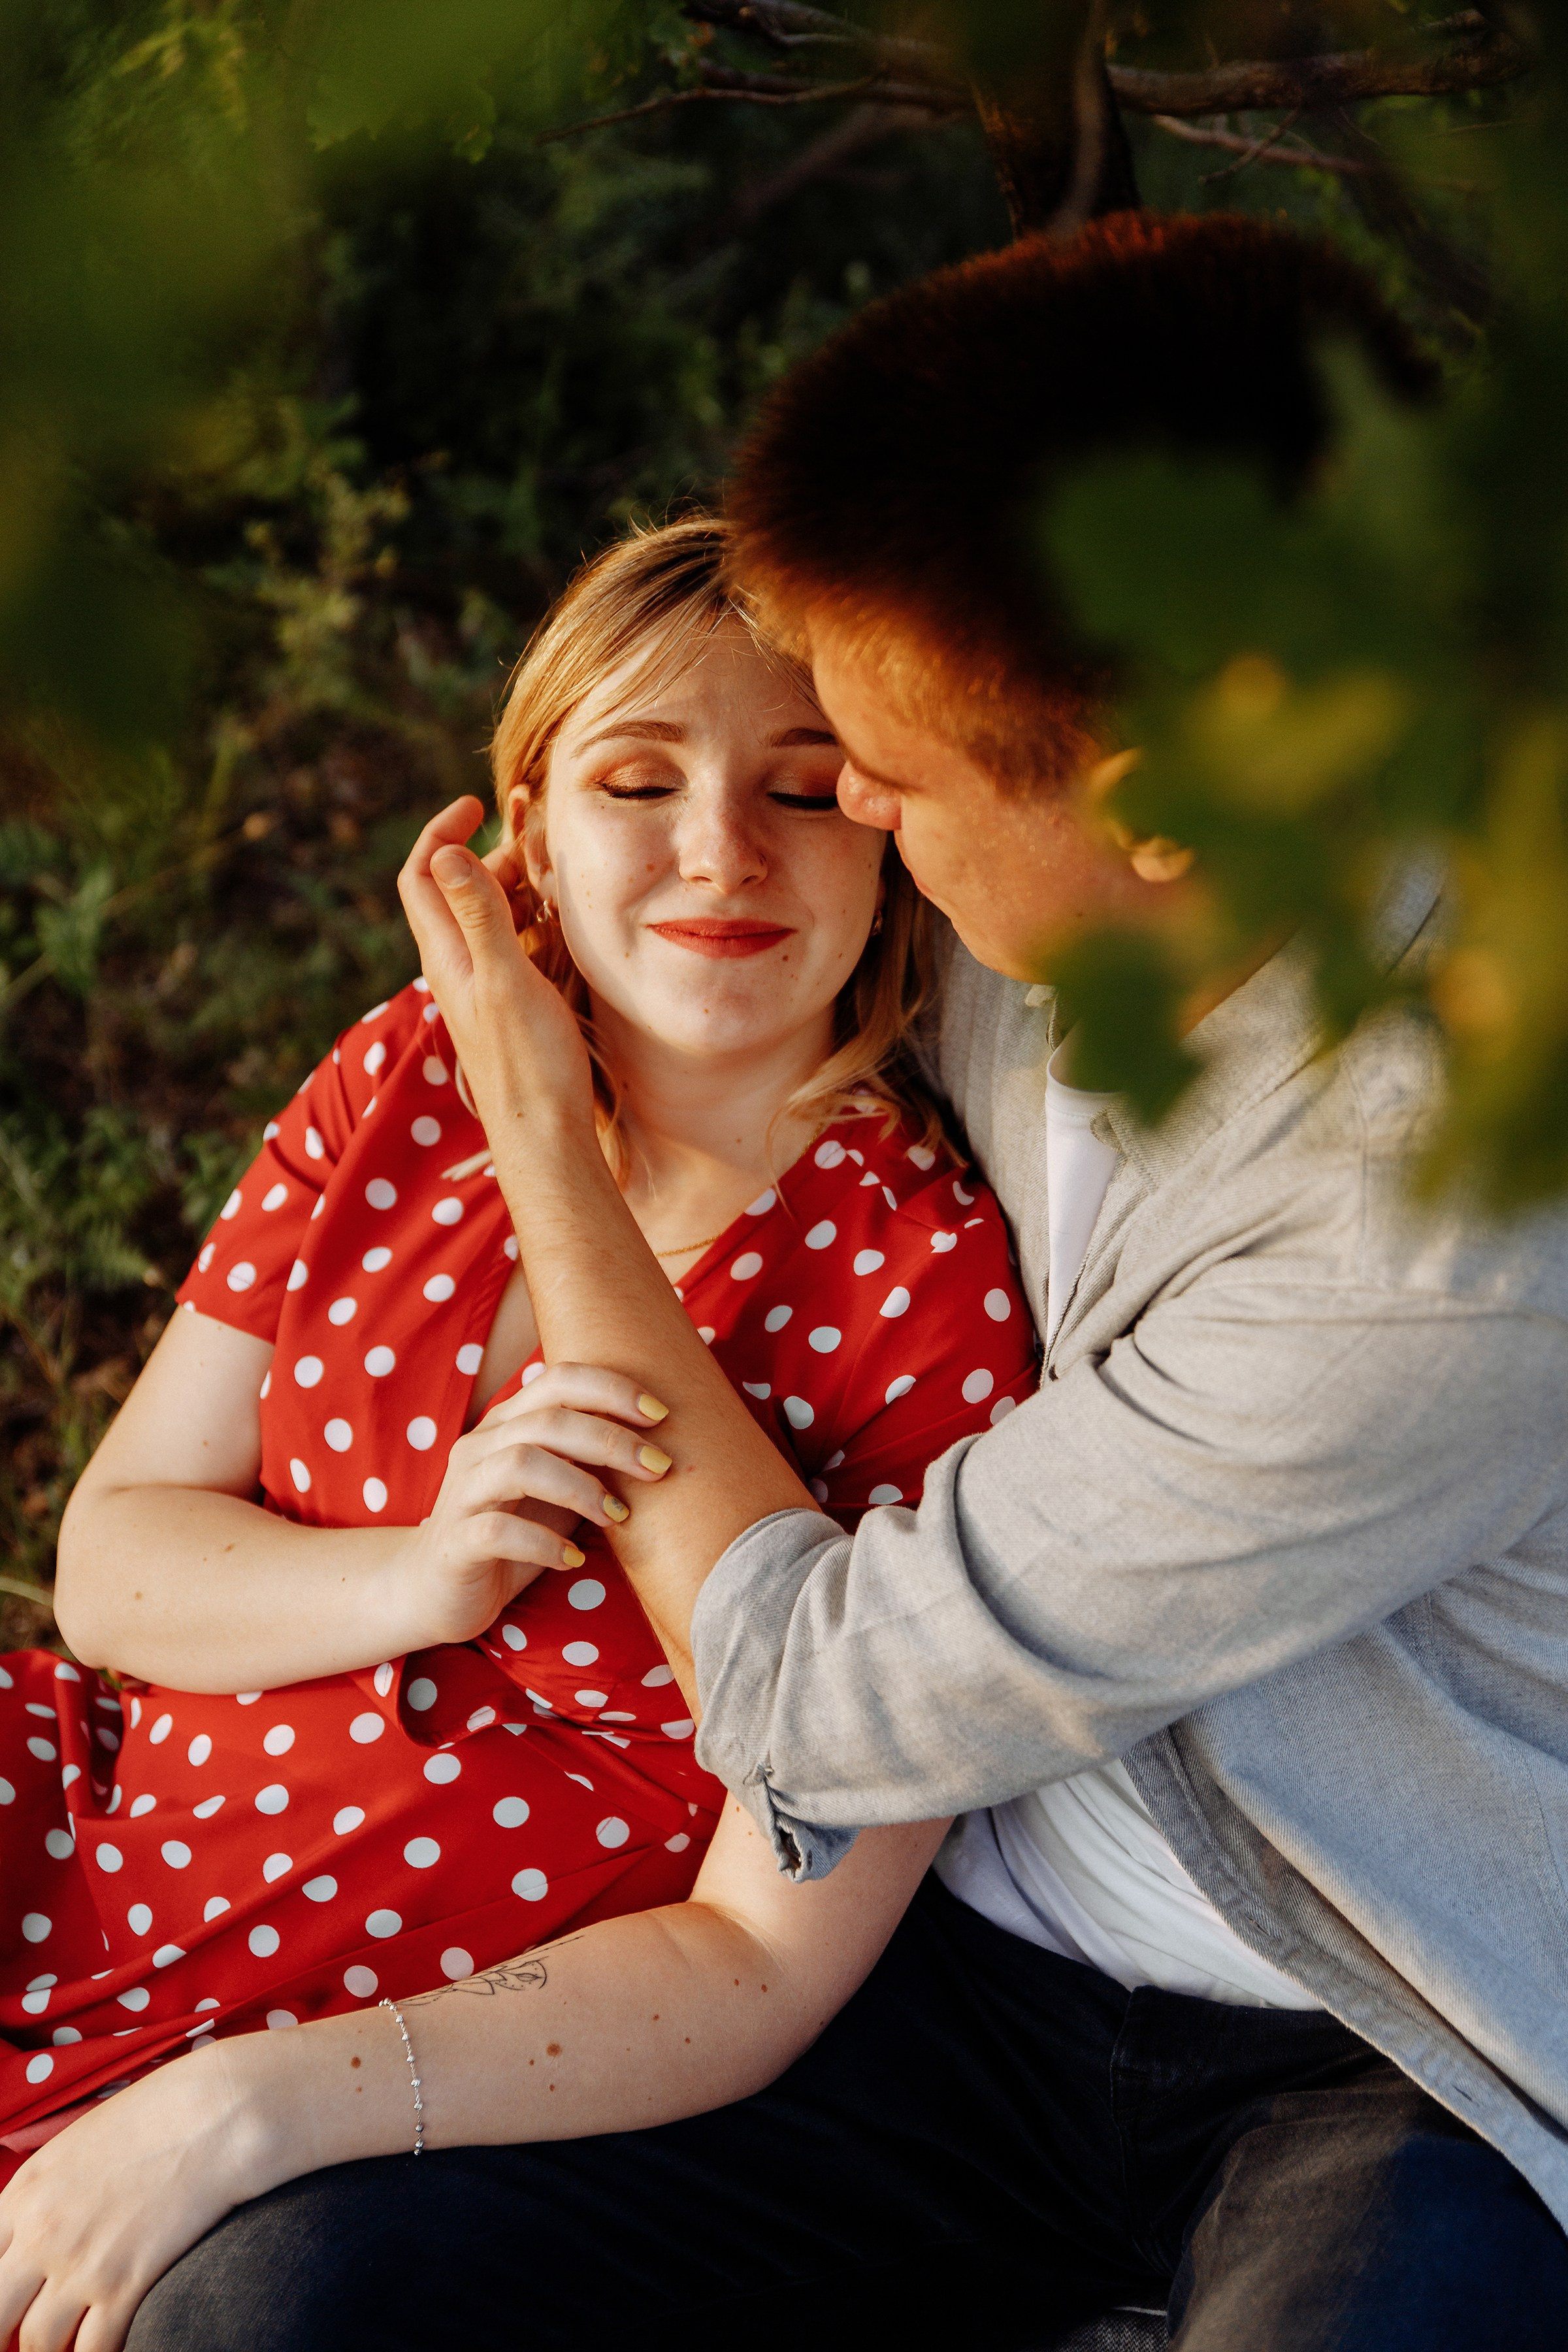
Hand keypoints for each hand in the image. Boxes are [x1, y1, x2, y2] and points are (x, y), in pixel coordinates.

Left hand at [0, 2049, 264, 2351]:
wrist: (217, 2111)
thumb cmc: (155, 2117)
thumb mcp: (77, 2145)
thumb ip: (42, 2196)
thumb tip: (29, 2240)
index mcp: (24, 2194)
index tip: (5, 2312)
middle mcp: (41, 2234)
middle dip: (4, 2335)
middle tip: (22, 2340)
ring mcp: (81, 2264)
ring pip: (37, 2343)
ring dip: (50, 2351)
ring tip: (70, 2345)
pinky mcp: (125, 2285)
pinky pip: (93, 2350)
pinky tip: (112, 2345)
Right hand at [386, 1363, 672, 1650]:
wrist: (438, 1592)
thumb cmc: (513, 1533)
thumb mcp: (558, 1491)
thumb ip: (591, 1461)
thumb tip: (663, 1444)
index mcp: (507, 1424)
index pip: (558, 1379)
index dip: (611, 1388)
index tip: (661, 1414)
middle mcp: (481, 1448)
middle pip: (548, 1420)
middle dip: (611, 1439)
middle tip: (659, 1466)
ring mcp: (463, 1494)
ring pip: (520, 1465)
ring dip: (581, 1487)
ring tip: (618, 1517)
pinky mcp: (455, 1543)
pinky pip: (498, 1531)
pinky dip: (543, 1543)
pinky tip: (573, 1559)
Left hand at [397, 795, 593, 1137]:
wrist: (544, 1137)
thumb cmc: (527, 1064)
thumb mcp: (504, 980)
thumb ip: (478, 916)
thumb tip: (446, 853)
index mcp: (446, 956)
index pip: (421, 877)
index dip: (440, 833)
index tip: (474, 804)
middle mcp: (458, 968)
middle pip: (459, 891)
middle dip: (493, 854)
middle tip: (538, 837)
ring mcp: (484, 988)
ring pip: (490, 919)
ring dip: (517, 887)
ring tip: (555, 873)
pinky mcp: (511, 1007)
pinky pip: (515, 948)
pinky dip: (535, 922)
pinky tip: (564, 924)